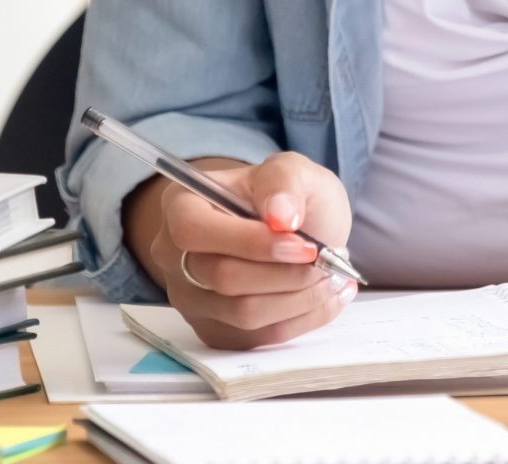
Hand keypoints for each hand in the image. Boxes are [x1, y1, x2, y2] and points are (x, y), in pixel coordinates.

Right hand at [146, 152, 356, 349]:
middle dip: (287, 273)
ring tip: (333, 274)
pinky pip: (259, 337)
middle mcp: (174, 257)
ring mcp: (192, 299)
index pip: (194, 231)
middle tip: (328, 259)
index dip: (250, 242)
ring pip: (243, 314)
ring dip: (300, 298)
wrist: (290, 228)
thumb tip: (282, 215)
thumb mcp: (291, 170)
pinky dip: (304, 318)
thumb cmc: (284, 196)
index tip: (305, 245)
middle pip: (222, 278)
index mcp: (180, 205)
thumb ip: (284, 181)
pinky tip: (328, 295)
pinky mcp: (217, 330)